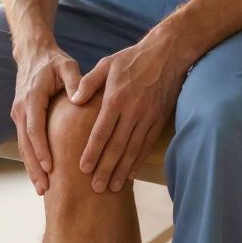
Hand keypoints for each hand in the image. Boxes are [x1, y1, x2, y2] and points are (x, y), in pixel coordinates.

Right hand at [11, 44, 81, 194]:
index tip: (50, 167)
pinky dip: (30, 159)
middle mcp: (21, 108)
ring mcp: (18, 114)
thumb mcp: (67, 66)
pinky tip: (39, 175)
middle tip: (44, 188)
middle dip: (34, 167)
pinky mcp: (21, 118)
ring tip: (42, 189)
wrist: (32, 53)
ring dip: (31, 168)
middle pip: (25, 143)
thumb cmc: (53, 61)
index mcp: (32, 98)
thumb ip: (74, 81)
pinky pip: (24, 142)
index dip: (41, 149)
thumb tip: (79, 99)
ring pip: (22, 146)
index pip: (35, 128)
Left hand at [71, 35, 191, 192]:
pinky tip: (130, 174)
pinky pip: (146, 145)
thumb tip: (74, 100)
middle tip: (95, 188)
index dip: (93, 152)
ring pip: (133, 150)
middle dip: (106, 169)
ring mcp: (147, 118)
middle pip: (117, 146)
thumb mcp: (107, 64)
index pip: (102, 132)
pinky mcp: (158, 120)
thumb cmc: (133, 58)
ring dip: (122, 171)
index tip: (82, 169)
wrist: (167, 54)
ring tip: (111, 187)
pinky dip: (138, 161)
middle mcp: (132, 112)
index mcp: (116, 99)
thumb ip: (89, 83)